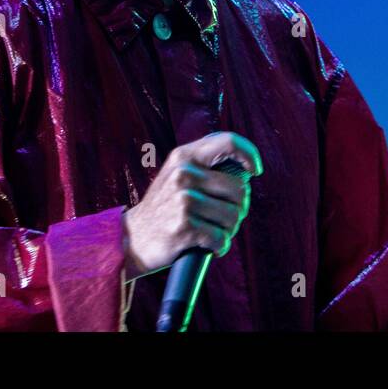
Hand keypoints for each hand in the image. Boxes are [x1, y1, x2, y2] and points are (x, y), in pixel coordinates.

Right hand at [121, 131, 262, 279]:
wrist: (132, 238)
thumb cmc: (163, 208)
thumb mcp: (177, 175)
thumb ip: (204, 165)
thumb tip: (244, 169)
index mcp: (185, 156)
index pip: (229, 142)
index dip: (249, 154)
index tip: (254, 170)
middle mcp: (184, 173)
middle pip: (239, 189)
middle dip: (238, 208)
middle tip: (224, 218)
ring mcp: (183, 199)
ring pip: (233, 216)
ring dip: (227, 230)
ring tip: (212, 232)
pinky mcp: (184, 226)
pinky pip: (220, 238)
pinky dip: (218, 246)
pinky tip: (206, 245)